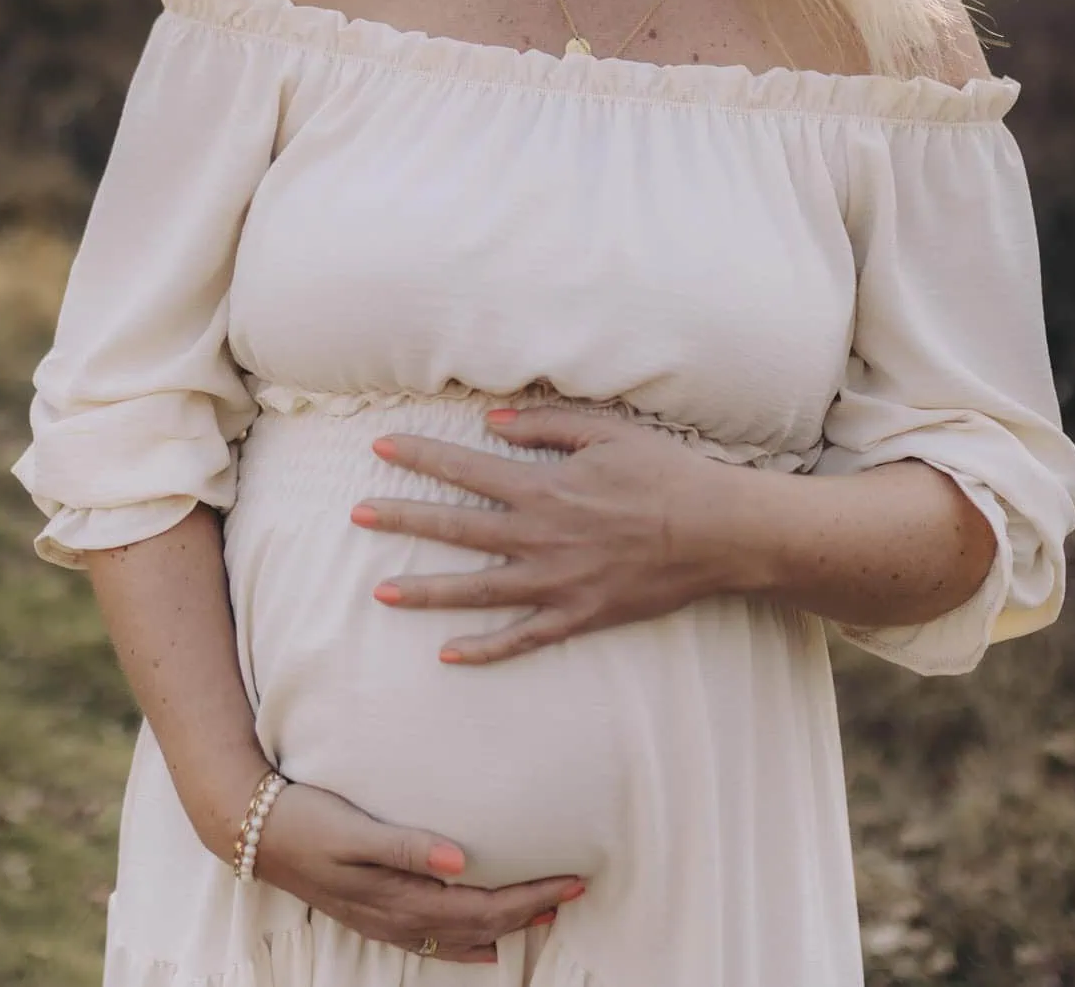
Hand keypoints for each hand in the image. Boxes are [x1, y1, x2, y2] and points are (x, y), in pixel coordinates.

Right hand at [248, 781, 583, 963]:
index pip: (485, 908)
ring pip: (463, 936)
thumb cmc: (306, 821)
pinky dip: (469, 943)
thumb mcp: (353, 830)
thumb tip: (463, 862)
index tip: (572, 880)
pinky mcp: (376, 914)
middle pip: (483, 925)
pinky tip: (485, 947)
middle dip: (532, 911)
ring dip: (507, 927)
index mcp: (401, 899)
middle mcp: (399, 918)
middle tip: (576, 891)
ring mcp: (386, 922)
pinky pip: (435, 941)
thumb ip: (406, 846)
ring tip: (545, 913)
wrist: (254, 833)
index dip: (532, 898)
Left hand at [352, 404, 733, 664]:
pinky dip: (484, 649)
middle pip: (456, 527)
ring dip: (426, 590)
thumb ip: (545, 425)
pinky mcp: (578, 615)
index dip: (420, 457)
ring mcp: (556, 582)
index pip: (465, 469)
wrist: (717, 532)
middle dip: (403, 519)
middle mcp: (539, 536)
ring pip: (476, 589)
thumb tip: (491, 421)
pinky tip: (448, 653)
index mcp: (543, 487)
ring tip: (381, 591)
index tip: (381, 450)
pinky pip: (521, 637)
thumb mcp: (607, 432)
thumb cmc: (665, 475)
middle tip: (357, 514)